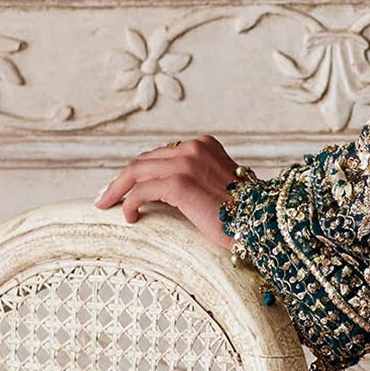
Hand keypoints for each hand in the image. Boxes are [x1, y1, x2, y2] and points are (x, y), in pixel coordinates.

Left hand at [93, 135, 240, 250]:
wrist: (264, 225)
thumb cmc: (246, 214)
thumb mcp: (219, 188)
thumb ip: (196, 180)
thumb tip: (168, 192)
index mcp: (205, 145)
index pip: (161, 154)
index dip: (140, 171)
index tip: (125, 185)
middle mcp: (195, 148)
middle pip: (145, 160)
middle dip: (122, 178)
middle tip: (105, 196)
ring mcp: (187, 163)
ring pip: (137, 172)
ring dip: (117, 189)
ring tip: (106, 204)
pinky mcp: (180, 182)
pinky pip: (142, 191)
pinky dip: (130, 203)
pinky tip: (130, 217)